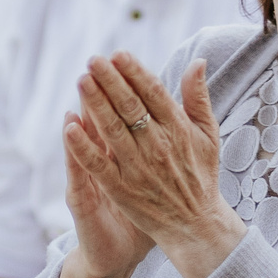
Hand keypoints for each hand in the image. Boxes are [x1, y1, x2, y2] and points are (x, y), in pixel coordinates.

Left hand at [70, 54, 242, 277]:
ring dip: (96, 105)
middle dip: (110, 82)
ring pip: (113, 130)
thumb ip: (198, 97)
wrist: (195, 224)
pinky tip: (69, 127)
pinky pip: (99, 165)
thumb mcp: (208, 134)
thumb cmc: (202, 173)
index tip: (118, 54)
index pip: (154, 93)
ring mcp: (138, 168)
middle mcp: (158, 146)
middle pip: (130, 107)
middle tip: (93, 60)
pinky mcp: (121, 189)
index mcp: (178, 129)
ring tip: (82, 81)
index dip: (135, 72)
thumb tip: (197, 62)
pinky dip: (84, 147)